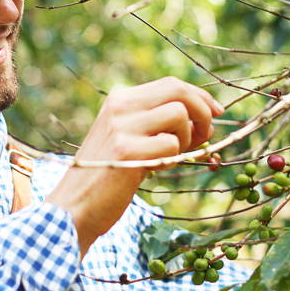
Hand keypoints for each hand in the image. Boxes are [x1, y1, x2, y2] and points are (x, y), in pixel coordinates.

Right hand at [46, 77, 223, 257]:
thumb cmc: (106, 176)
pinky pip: (171, 145)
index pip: (171, 84)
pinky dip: (171, 160)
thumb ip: (154, 123)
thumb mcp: (126, 138)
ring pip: (179, 115)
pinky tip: (151, 171)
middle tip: (207, 136)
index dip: (200, 96)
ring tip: (168, 159)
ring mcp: (122, 126)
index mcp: (119, 99)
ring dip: (186, 140)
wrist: (73, 206)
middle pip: (178, 91)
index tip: (216, 112)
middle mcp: (120, 106)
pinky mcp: (127, 150)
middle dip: (203, 111)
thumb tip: (201, 118)